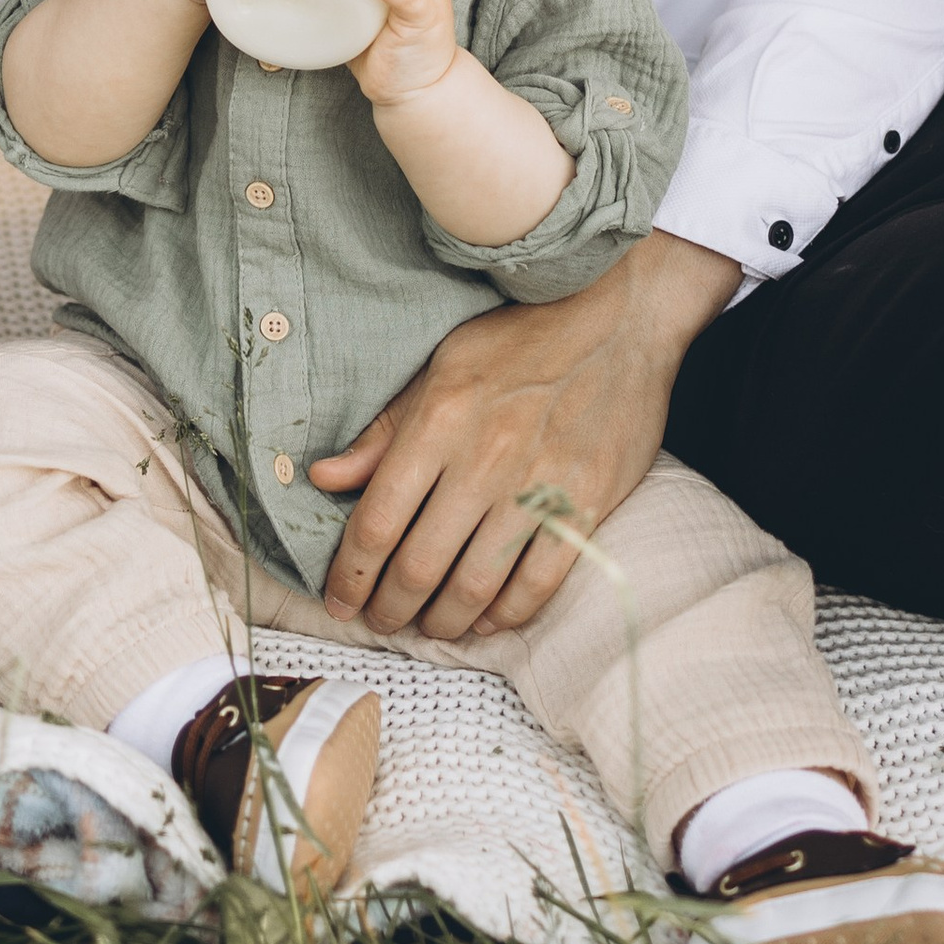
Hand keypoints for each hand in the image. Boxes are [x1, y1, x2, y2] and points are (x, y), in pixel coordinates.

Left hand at [308, 232, 740, 637]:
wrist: (619, 317)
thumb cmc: (522, 337)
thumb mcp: (442, 366)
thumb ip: (385, 428)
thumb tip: (324, 477)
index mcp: (440, 420)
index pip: (377, 521)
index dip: (350, 574)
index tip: (340, 599)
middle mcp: (485, 458)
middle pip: (420, 565)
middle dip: (390, 608)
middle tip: (380, 622)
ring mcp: (540, 484)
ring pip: (476, 584)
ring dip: (444, 621)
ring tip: (429, 626)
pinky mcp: (588, 503)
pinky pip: (539, 582)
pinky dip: (506, 614)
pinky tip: (487, 619)